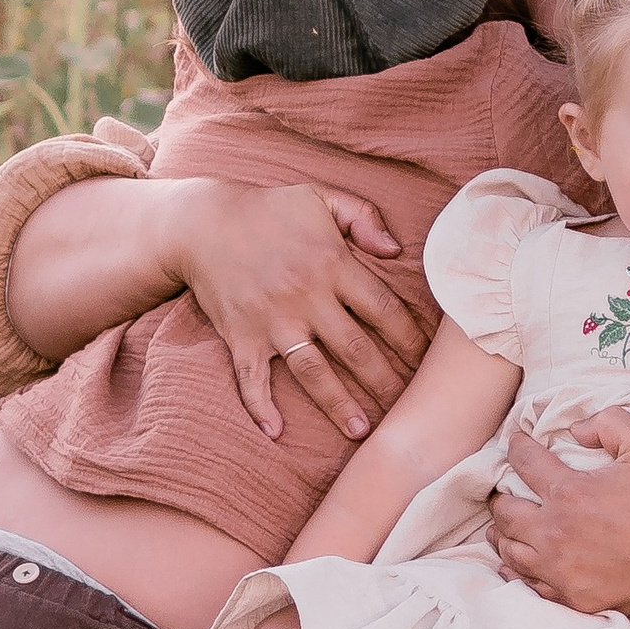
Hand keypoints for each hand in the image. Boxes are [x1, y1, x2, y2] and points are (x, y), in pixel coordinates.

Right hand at [164, 180, 431, 441]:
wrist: (202, 222)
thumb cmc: (268, 210)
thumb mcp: (320, 196)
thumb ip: (363, 217)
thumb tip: (396, 250)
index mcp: (332, 264)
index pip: (384, 310)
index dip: (411, 339)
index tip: (428, 363)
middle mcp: (305, 297)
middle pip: (356, 349)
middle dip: (386, 382)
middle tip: (408, 411)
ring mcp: (271, 321)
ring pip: (313, 371)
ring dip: (338, 404)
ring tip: (362, 432)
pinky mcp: (240, 337)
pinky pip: (251, 379)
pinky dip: (260, 406)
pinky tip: (275, 432)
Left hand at [488, 412, 629, 628]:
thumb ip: (609, 424)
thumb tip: (576, 430)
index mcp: (569, 492)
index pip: (524, 462)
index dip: (516, 446)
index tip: (515, 442)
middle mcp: (555, 531)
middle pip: (505, 512)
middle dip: (499, 497)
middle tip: (501, 492)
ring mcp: (561, 568)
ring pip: (510, 550)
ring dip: (502, 534)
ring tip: (502, 526)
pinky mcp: (572, 596)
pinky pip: (528, 584)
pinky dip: (516, 570)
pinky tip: (515, 564)